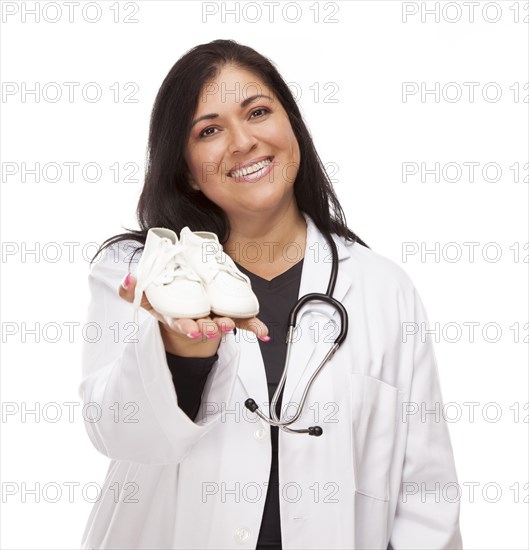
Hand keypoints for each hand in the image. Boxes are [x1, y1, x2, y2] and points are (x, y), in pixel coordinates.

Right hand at [118, 272, 269, 357]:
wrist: (186, 311)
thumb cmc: (167, 303)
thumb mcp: (147, 297)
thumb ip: (132, 289)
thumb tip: (128, 278)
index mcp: (179, 317)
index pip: (180, 323)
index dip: (185, 327)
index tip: (190, 329)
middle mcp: (198, 320)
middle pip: (203, 326)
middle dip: (209, 328)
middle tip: (214, 327)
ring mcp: (214, 318)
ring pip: (222, 323)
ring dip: (228, 324)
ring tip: (230, 323)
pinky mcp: (229, 315)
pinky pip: (243, 321)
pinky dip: (254, 326)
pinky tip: (263, 332)